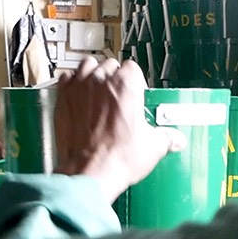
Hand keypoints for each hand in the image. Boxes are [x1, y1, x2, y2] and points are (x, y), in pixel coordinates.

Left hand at [54, 57, 186, 201]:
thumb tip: (175, 138)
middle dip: (114, 79)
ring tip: (98, 92)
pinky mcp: (62, 99)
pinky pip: (65, 78)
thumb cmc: (116, 158)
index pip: (132, 68)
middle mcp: (101, 81)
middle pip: (110, 65)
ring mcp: (79, 88)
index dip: (135, 81)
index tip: (135, 94)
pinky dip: (72, 84)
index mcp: (126, 85)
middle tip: (117, 99)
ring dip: (93, 75)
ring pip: (87, 66)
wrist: (89, 173)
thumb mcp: (153, 147)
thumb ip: (167, 137)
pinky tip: (77, 96)